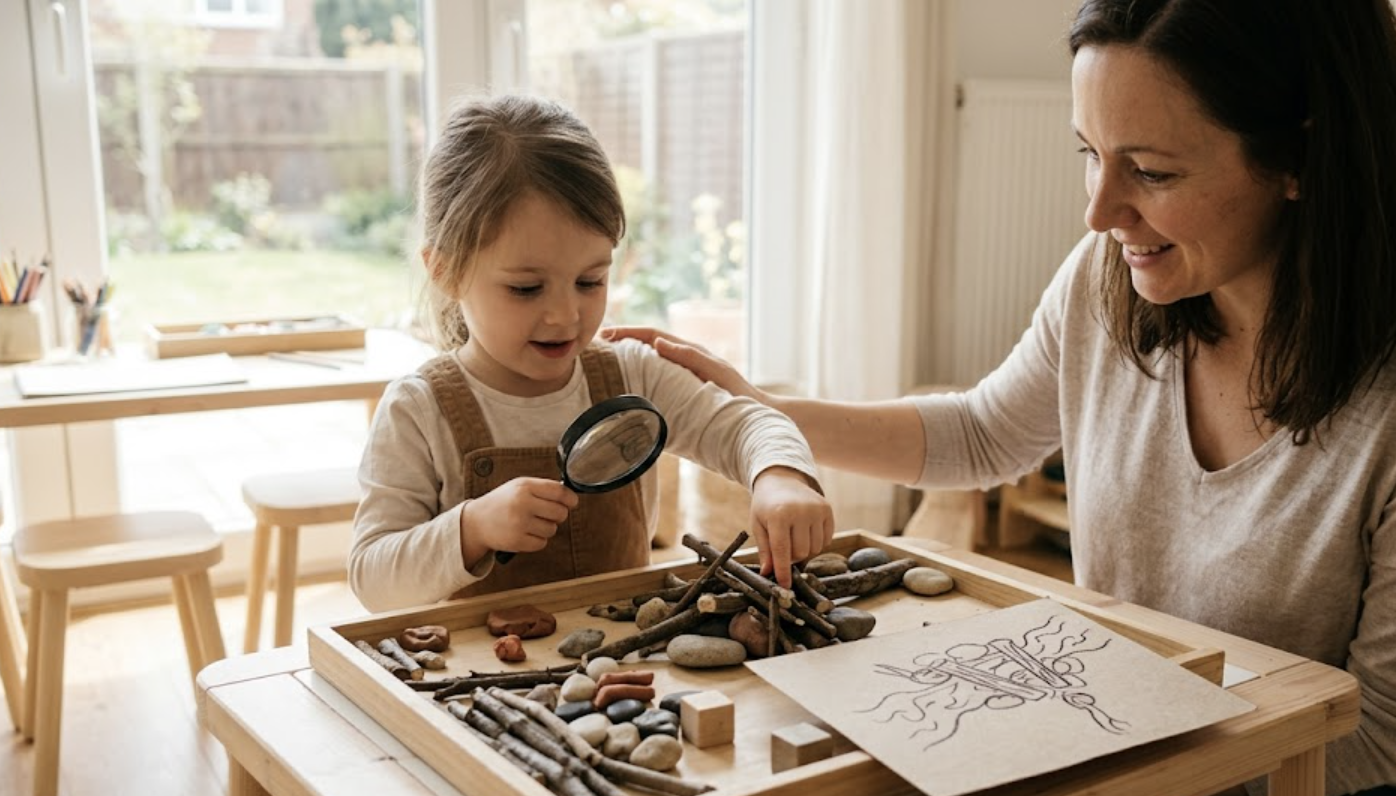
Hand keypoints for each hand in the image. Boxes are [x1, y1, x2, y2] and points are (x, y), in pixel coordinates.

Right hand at [459, 477, 578, 567]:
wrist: (476, 522)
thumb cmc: (502, 503)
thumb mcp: (519, 486)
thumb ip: (543, 489)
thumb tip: (570, 498)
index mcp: (525, 487)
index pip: (559, 492)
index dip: (570, 499)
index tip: (572, 502)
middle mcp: (522, 504)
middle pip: (560, 513)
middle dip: (558, 515)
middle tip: (547, 514)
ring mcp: (519, 523)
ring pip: (552, 529)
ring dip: (547, 528)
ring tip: (531, 523)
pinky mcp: (517, 541)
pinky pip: (542, 543)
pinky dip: (538, 540)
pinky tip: (526, 533)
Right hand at [601, 326, 766, 403]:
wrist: (754, 416)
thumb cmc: (737, 393)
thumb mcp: (714, 370)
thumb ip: (689, 356)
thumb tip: (658, 342)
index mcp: (689, 352)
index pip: (653, 334)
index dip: (629, 332)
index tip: (606, 334)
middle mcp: (683, 360)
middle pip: (647, 345)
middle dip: (622, 342)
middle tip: (597, 346)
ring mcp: (682, 376)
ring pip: (649, 363)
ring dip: (627, 360)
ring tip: (603, 364)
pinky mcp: (682, 393)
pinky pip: (655, 382)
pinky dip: (638, 380)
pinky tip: (625, 390)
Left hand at [747, 466, 834, 587]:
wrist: (781, 480)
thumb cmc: (766, 505)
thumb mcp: (758, 525)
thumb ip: (764, 550)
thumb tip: (768, 573)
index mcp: (778, 515)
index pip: (782, 550)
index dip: (783, 571)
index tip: (785, 586)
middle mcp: (800, 511)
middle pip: (801, 552)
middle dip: (791, 557)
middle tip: (783, 547)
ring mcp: (816, 509)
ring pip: (815, 548)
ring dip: (804, 550)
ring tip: (793, 536)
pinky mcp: (827, 510)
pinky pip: (826, 540)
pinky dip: (816, 542)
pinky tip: (805, 531)